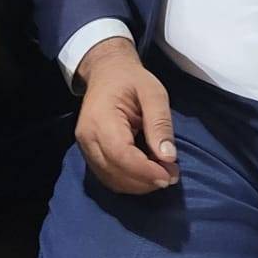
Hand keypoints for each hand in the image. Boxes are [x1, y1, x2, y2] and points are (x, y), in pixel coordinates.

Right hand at [75, 37, 178, 194]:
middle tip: (173, 175)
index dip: (145, 171)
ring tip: (163, 174)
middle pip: (115, 172)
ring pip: (111, 180)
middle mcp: (87, 137)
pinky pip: (108, 177)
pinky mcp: (89, 155)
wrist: (106, 73)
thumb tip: (168, 157)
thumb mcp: (153, 92)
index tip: (170, 175)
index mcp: (101, 118)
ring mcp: (85, 148)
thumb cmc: (131, 80)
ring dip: (139, 184)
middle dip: (146, 181)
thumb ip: (160, 122)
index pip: (120, 155)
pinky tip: (147, 173)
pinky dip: (130, 181)